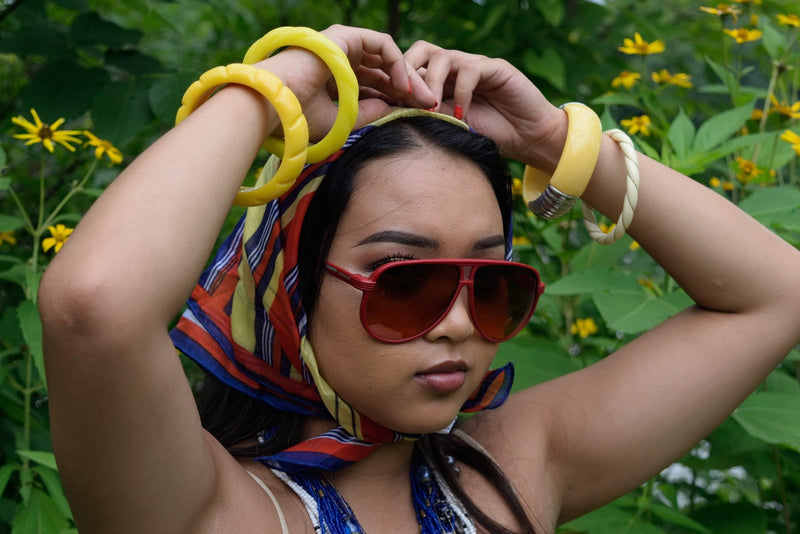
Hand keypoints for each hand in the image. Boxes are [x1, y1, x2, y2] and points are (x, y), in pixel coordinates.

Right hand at [253, 25, 436, 139]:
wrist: (274, 105)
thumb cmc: (298, 118)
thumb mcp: (341, 122)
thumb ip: (368, 115)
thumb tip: (392, 108)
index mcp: (336, 81)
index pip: (376, 87)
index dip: (397, 100)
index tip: (415, 115)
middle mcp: (341, 60)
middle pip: (386, 73)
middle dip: (410, 90)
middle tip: (431, 106)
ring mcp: (343, 46)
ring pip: (388, 59)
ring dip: (409, 78)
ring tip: (424, 99)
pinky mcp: (346, 36)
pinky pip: (383, 45)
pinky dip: (398, 63)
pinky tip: (406, 86)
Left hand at [403, 41, 565, 166]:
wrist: (527, 137)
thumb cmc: (488, 134)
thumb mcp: (449, 126)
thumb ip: (427, 114)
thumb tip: (392, 111)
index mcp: (441, 80)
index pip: (411, 67)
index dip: (397, 81)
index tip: (390, 105)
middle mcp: (455, 68)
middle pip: (422, 51)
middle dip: (409, 72)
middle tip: (405, 98)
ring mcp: (475, 65)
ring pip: (443, 57)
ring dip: (432, 82)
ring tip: (431, 107)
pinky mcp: (495, 68)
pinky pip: (470, 70)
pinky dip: (461, 92)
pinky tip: (460, 114)